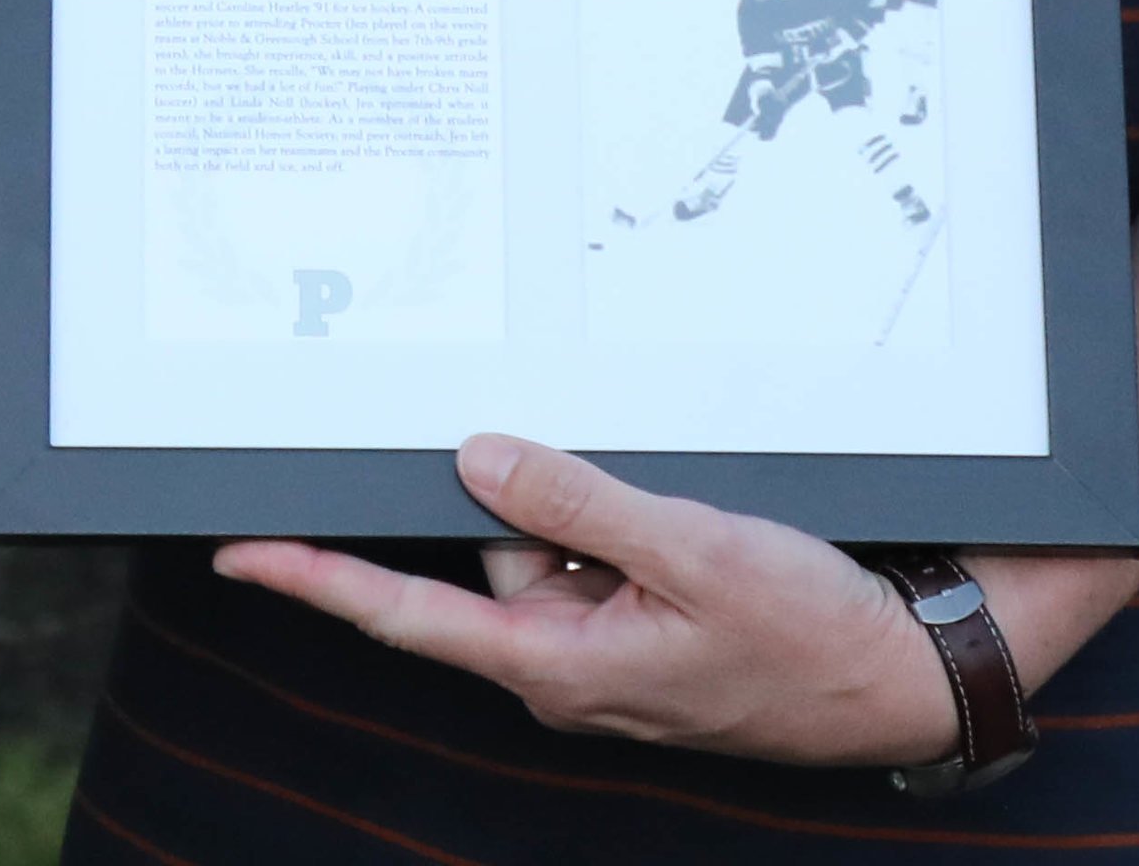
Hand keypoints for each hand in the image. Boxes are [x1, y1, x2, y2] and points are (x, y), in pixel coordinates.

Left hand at [214, 436, 975, 770]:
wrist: (898, 679)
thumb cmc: (807, 633)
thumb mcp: (692, 548)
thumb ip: (575, 503)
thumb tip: (476, 459)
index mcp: (556, 664)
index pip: (408, 614)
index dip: (316, 579)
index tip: (240, 552)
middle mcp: (562, 669)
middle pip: (492, 561)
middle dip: (535, 509)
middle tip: (631, 505)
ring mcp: (601, 658)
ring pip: (550, 553)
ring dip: (599, 521)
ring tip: (695, 533)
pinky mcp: (637, 640)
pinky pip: (597, 565)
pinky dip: (627, 538)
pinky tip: (697, 542)